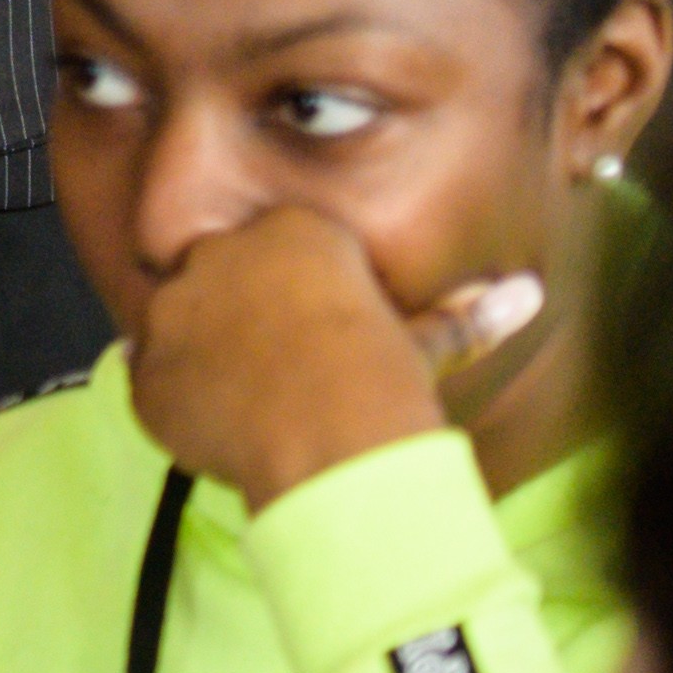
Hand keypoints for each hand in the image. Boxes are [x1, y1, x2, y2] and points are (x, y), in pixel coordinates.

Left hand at [126, 206, 453, 511]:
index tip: (315, 337)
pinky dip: (179, 404)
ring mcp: (173, 309)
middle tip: (280, 370)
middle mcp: (219, 254)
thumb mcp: (427, 344)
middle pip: (219, 276)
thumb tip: (525, 294)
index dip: (292, 297)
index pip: (275, 249)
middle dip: (240, 315)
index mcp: (291, 231)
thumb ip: (461, 314)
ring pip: (177, 325)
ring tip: (253, 401)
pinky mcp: (147, 368)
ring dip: (204, 356)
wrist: (334, 441)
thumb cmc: (388, 385)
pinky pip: (152, 382)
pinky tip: (221, 426)